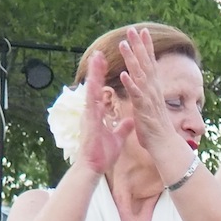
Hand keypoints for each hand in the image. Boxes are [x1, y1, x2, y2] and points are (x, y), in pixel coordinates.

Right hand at [77, 50, 132, 174]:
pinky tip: (95, 81)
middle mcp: (91, 112)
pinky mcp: (90, 122)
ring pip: (91, 90)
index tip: (105, 62)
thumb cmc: (102, 154)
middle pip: (93, 86)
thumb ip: (123, 127)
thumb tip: (130, 120)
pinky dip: (94, 92)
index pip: (100, 90)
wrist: (93, 168)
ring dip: (93, 74)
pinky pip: (92, 104)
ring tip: (96, 58)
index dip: (102, 76)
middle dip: (96, 69)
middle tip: (99, 52)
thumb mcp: (117, 137)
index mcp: (97, 113)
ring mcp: (89, 116)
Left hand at [115, 26, 180, 157]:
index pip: (150, 63)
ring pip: (139, 75)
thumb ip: (147, 94)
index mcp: (153, 89)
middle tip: (132, 29)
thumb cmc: (156, 129)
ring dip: (132, 59)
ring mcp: (149, 99)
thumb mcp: (150, 107)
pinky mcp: (144, 110)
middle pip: (146, 63)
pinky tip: (123, 74)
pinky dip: (130, 84)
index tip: (142, 31)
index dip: (146, 47)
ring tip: (123, 44)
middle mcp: (153, 90)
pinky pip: (136, 95)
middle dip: (139, 45)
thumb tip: (145, 86)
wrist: (165, 145)